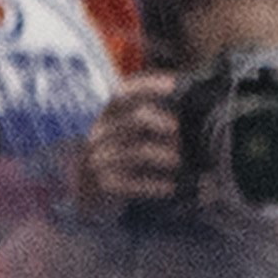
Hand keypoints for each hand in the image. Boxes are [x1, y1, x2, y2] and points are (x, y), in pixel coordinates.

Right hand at [67, 77, 181, 214]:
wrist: (84, 192)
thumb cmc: (119, 153)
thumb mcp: (126, 130)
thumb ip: (148, 114)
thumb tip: (193, 100)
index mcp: (108, 115)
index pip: (124, 94)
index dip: (148, 86)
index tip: (174, 85)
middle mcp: (100, 134)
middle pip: (134, 120)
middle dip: (160, 122)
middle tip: (178, 130)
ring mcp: (99, 159)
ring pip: (135, 152)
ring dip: (162, 155)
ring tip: (178, 161)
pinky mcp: (102, 184)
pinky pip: (129, 183)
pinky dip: (152, 185)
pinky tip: (170, 187)